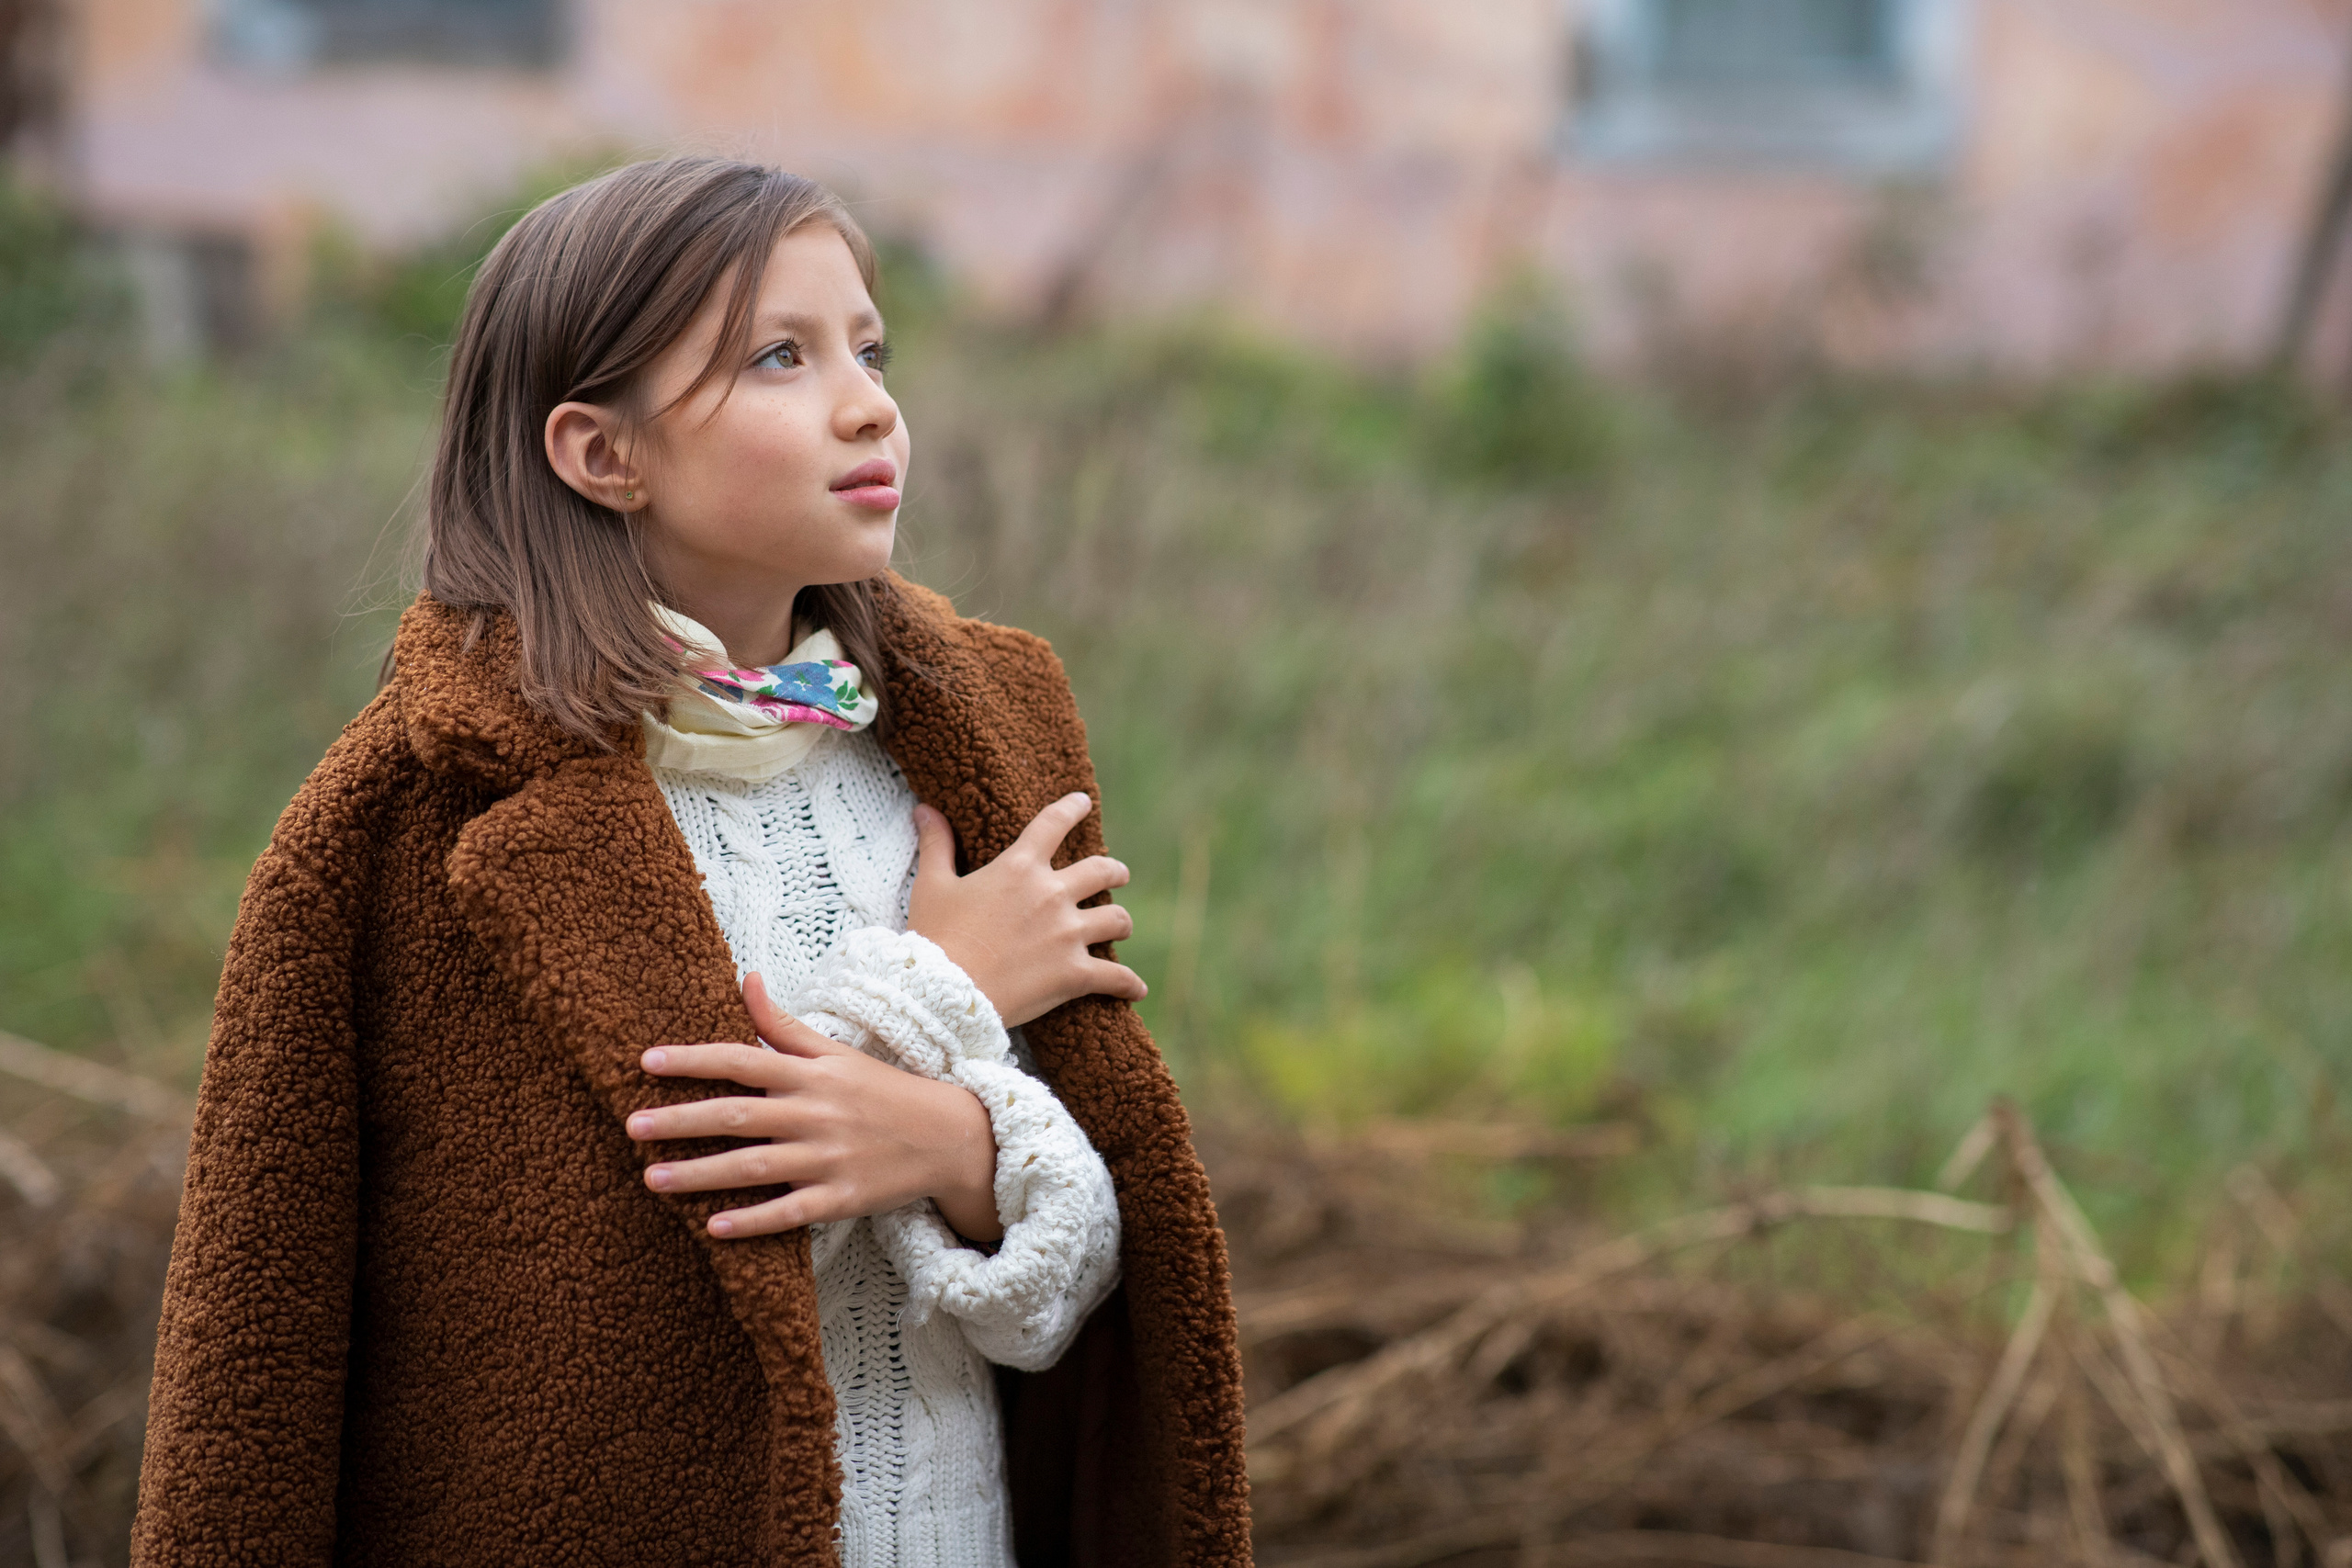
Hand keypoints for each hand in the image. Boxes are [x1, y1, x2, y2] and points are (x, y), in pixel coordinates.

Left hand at [628, 973, 1003, 1241]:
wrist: (947, 1136)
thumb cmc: (881, 1090)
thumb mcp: (836, 1052)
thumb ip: (784, 1024)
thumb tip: (746, 978)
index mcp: (810, 1074)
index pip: (742, 1059)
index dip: (694, 1060)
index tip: (647, 1061)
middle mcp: (815, 1114)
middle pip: (737, 1116)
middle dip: (681, 1120)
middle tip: (632, 1125)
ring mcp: (828, 1158)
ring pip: (754, 1167)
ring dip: (700, 1174)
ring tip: (651, 1178)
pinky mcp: (841, 1198)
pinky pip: (789, 1212)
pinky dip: (753, 1221)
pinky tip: (714, 1227)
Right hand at [907, 793, 1147, 1027]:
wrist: (943, 992)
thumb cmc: (935, 937)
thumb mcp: (932, 885)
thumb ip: (936, 844)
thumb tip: (925, 809)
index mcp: (1020, 867)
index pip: (1053, 824)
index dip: (1071, 809)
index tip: (1082, 802)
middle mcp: (1052, 894)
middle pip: (1102, 871)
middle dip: (1114, 871)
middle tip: (1119, 874)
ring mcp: (1068, 934)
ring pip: (1116, 919)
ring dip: (1121, 922)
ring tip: (1121, 926)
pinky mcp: (1075, 973)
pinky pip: (1116, 976)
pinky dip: (1128, 984)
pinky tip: (1136, 989)